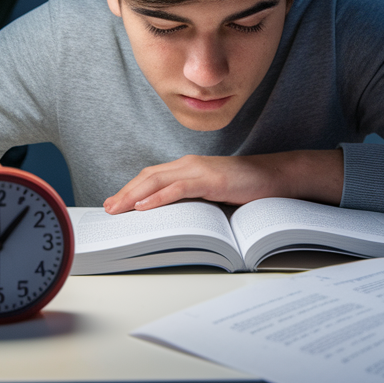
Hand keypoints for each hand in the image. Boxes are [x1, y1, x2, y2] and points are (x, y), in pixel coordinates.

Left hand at [103, 150, 342, 214]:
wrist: (276, 177)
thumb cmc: (247, 187)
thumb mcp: (214, 194)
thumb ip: (194, 200)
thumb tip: (174, 217)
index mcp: (189, 167)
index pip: (152, 176)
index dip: (131, 188)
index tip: (115, 203)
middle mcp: (189, 164)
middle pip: (148, 177)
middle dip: (125, 193)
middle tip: (107, 209)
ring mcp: (199, 170)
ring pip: (157, 180)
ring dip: (134, 195)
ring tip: (117, 208)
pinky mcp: (210, 179)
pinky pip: (178, 188)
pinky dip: (158, 197)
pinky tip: (144, 207)